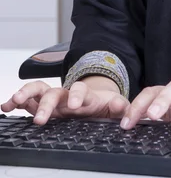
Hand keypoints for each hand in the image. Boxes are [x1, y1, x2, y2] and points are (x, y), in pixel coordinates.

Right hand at [1, 78, 129, 125]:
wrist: (96, 99)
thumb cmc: (103, 104)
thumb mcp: (114, 106)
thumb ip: (119, 106)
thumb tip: (120, 106)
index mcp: (85, 96)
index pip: (80, 90)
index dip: (78, 95)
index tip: (75, 105)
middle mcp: (67, 95)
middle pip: (55, 93)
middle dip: (46, 103)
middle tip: (41, 118)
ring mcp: (54, 99)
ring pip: (39, 91)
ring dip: (26, 94)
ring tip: (14, 101)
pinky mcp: (44, 105)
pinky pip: (28, 101)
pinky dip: (16, 102)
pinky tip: (6, 106)